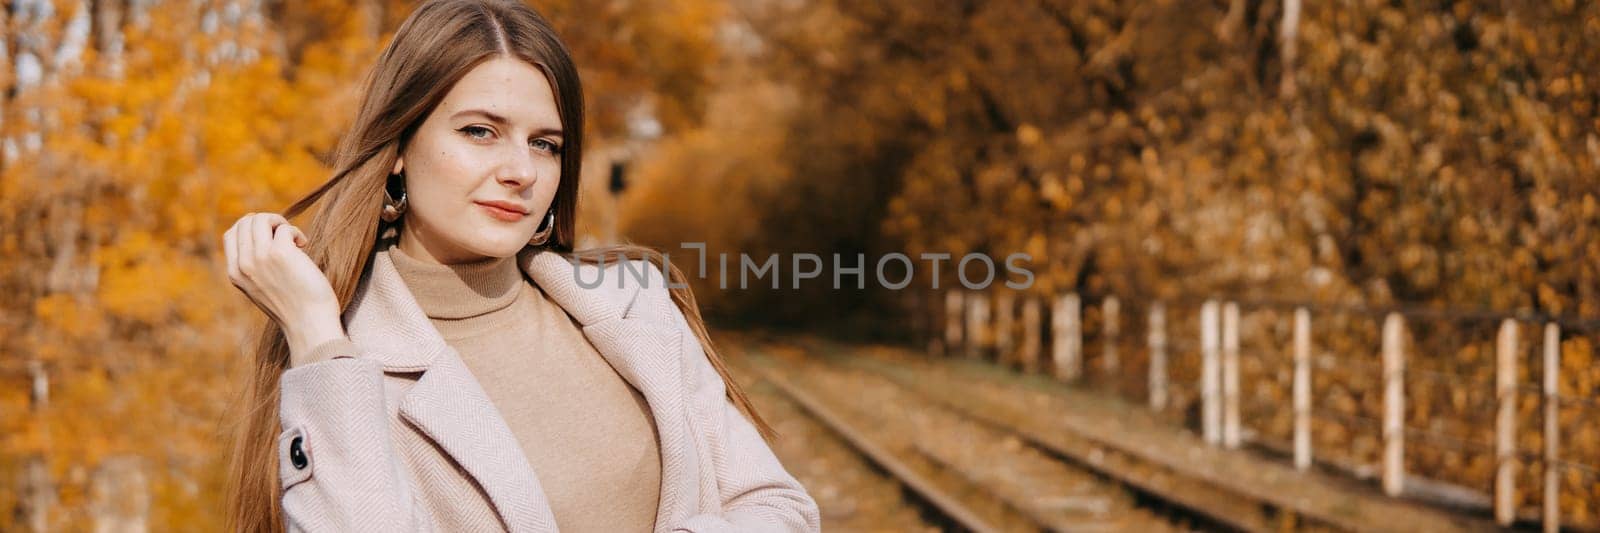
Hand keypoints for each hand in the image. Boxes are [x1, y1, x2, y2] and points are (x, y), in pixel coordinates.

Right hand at [223, 213, 345, 362]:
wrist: (309, 325)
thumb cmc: (293, 307)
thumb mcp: (261, 288)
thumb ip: (254, 267)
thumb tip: (264, 235)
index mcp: (235, 273)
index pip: (231, 234)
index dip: (251, 227)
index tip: (271, 236)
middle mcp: (243, 264)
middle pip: (245, 222)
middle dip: (267, 222)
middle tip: (286, 238)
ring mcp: (260, 257)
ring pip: (260, 219)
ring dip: (280, 223)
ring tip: (293, 239)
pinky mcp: (280, 253)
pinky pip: (284, 227)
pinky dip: (295, 231)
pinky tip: (303, 245)